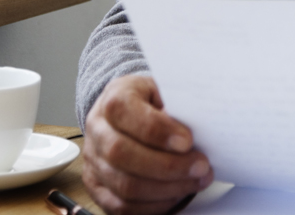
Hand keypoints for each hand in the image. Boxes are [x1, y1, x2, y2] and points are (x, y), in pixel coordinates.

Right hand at [83, 74, 213, 214]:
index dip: (157, 130)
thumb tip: (200, 131)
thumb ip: (176, 107)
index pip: (126, 113)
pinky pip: (123, 206)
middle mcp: (97, 129)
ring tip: (196, 181)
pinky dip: (155, 204)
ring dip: (167, 188)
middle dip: (168, 166)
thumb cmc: (152, 102)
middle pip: (122, 154)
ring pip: (125, 185)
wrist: (128, 113)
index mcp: (113, 97)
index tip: (188, 141)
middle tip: (201, 166)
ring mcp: (93, 161)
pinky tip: (177, 194)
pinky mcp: (97, 187)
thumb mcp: (163, 91)